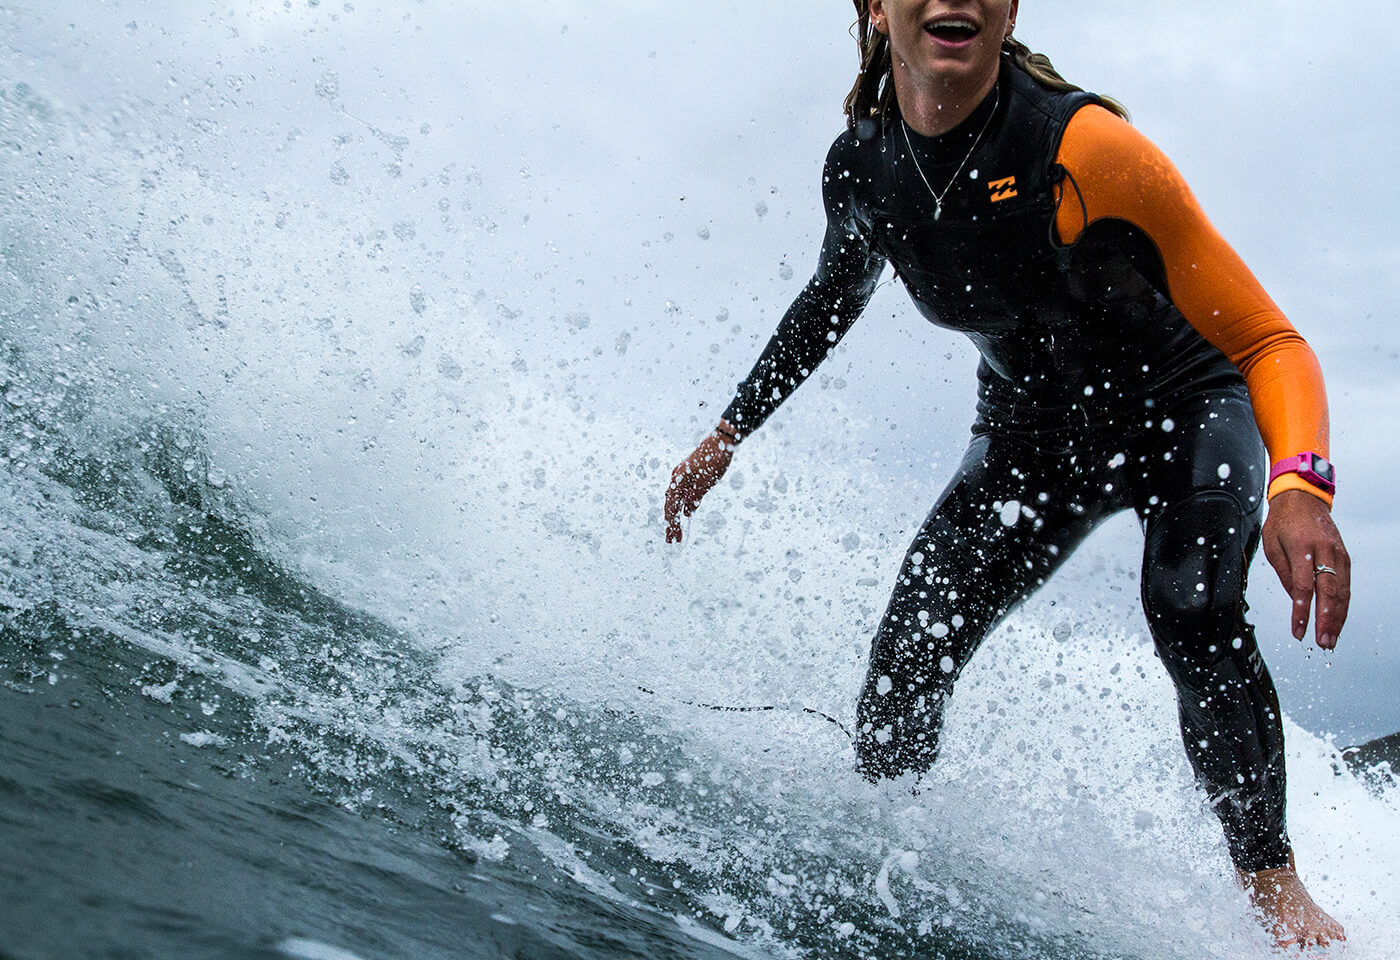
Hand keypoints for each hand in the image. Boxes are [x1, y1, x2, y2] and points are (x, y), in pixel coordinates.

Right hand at [665, 423, 736, 542]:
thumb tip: (687, 512)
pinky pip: (682, 494)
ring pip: (675, 501)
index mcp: (677, 480)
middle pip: (670, 506)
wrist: (720, 442)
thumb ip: (695, 498)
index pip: (671, 507)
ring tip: (676, 532)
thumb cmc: (713, 460)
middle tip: (672, 540)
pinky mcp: (688, 476)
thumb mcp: (705, 483)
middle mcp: (676, 478)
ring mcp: (681, 476)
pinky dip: (681, 506)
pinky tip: (685, 515)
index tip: (673, 537)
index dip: (672, 524)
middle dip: (671, 524)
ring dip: (675, 516)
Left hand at [1261, 489, 1350, 649]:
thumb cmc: (1283, 521)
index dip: (1302, 613)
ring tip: (1332, 638)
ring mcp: (1338, 554)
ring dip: (1338, 617)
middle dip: (1326, 621)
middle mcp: (1325, 551)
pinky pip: (1345, 585)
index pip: (1303, 588)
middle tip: (1323, 642)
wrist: (1303, 499)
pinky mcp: (1345, 556)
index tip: (1298, 631)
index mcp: (1302, 548)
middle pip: (1328, 592)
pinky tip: (1338, 619)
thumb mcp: (1271, 545)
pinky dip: (1343, 605)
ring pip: (1342, 591)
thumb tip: (1296, 599)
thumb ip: (1284, 573)